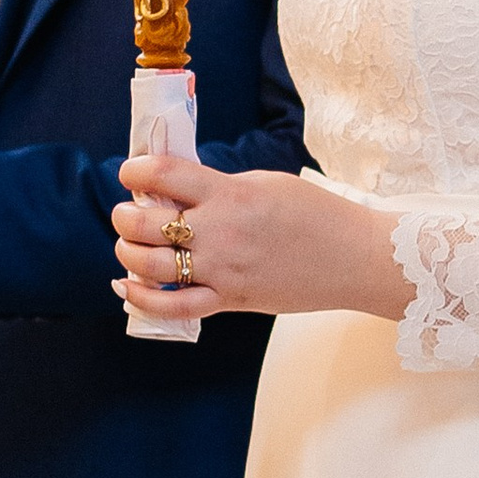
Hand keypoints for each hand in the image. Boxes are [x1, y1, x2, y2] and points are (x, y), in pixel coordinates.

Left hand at [113, 149, 407, 326]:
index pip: (162, 174)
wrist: (354, 257)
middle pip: (144, 224)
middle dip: (124, 216)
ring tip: (130, 245)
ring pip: (150, 266)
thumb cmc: (315, 214)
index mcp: (230, 193)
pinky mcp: (231, 300)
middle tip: (127, 213)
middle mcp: (220, 232)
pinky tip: (129, 288)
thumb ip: (220, 186)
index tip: (131, 172)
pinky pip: (174, 307)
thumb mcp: (265, 183)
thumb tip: (178, 190)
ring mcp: (223, 270)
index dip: (134, 170)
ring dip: (128, 253)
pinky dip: (143, 300)